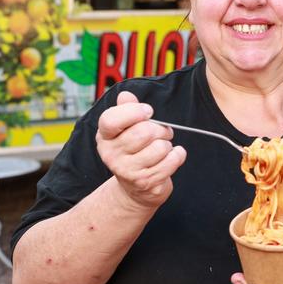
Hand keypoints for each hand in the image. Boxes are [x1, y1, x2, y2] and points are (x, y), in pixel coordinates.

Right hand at [96, 91, 186, 208]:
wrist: (135, 188)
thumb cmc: (134, 150)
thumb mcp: (126, 128)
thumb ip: (127, 109)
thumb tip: (125, 95)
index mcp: (105, 137)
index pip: (111, 120)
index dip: (133, 112)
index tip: (148, 111)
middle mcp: (111, 155)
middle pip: (144, 132)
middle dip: (160, 129)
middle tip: (161, 133)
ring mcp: (127, 171)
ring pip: (160, 147)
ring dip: (168, 144)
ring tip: (163, 148)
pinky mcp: (145, 182)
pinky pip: (171, 161)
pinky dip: (177, 155)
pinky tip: (171, 156)